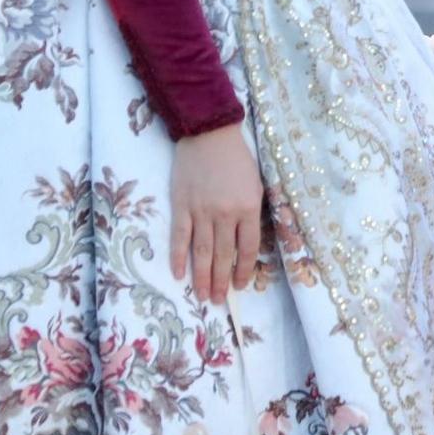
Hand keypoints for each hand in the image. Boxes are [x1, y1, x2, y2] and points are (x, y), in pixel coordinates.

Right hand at [169, 126, 262, 304]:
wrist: (209, 134)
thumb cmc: (236, 159)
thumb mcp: (255, 184)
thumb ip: (251, 212)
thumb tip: (245, 243)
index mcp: (248, 207)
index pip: (248, 248)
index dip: (244, 269)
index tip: (240, 285)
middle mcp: (225, 213)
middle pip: (224, 255)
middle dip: (222, 281)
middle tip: (219, 300)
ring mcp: (201, 211)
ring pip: (202, 252)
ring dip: (202, 277)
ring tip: (203, 296)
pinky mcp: (181, 206)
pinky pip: (180, 237)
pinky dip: (178, 256)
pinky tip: (179, 273)